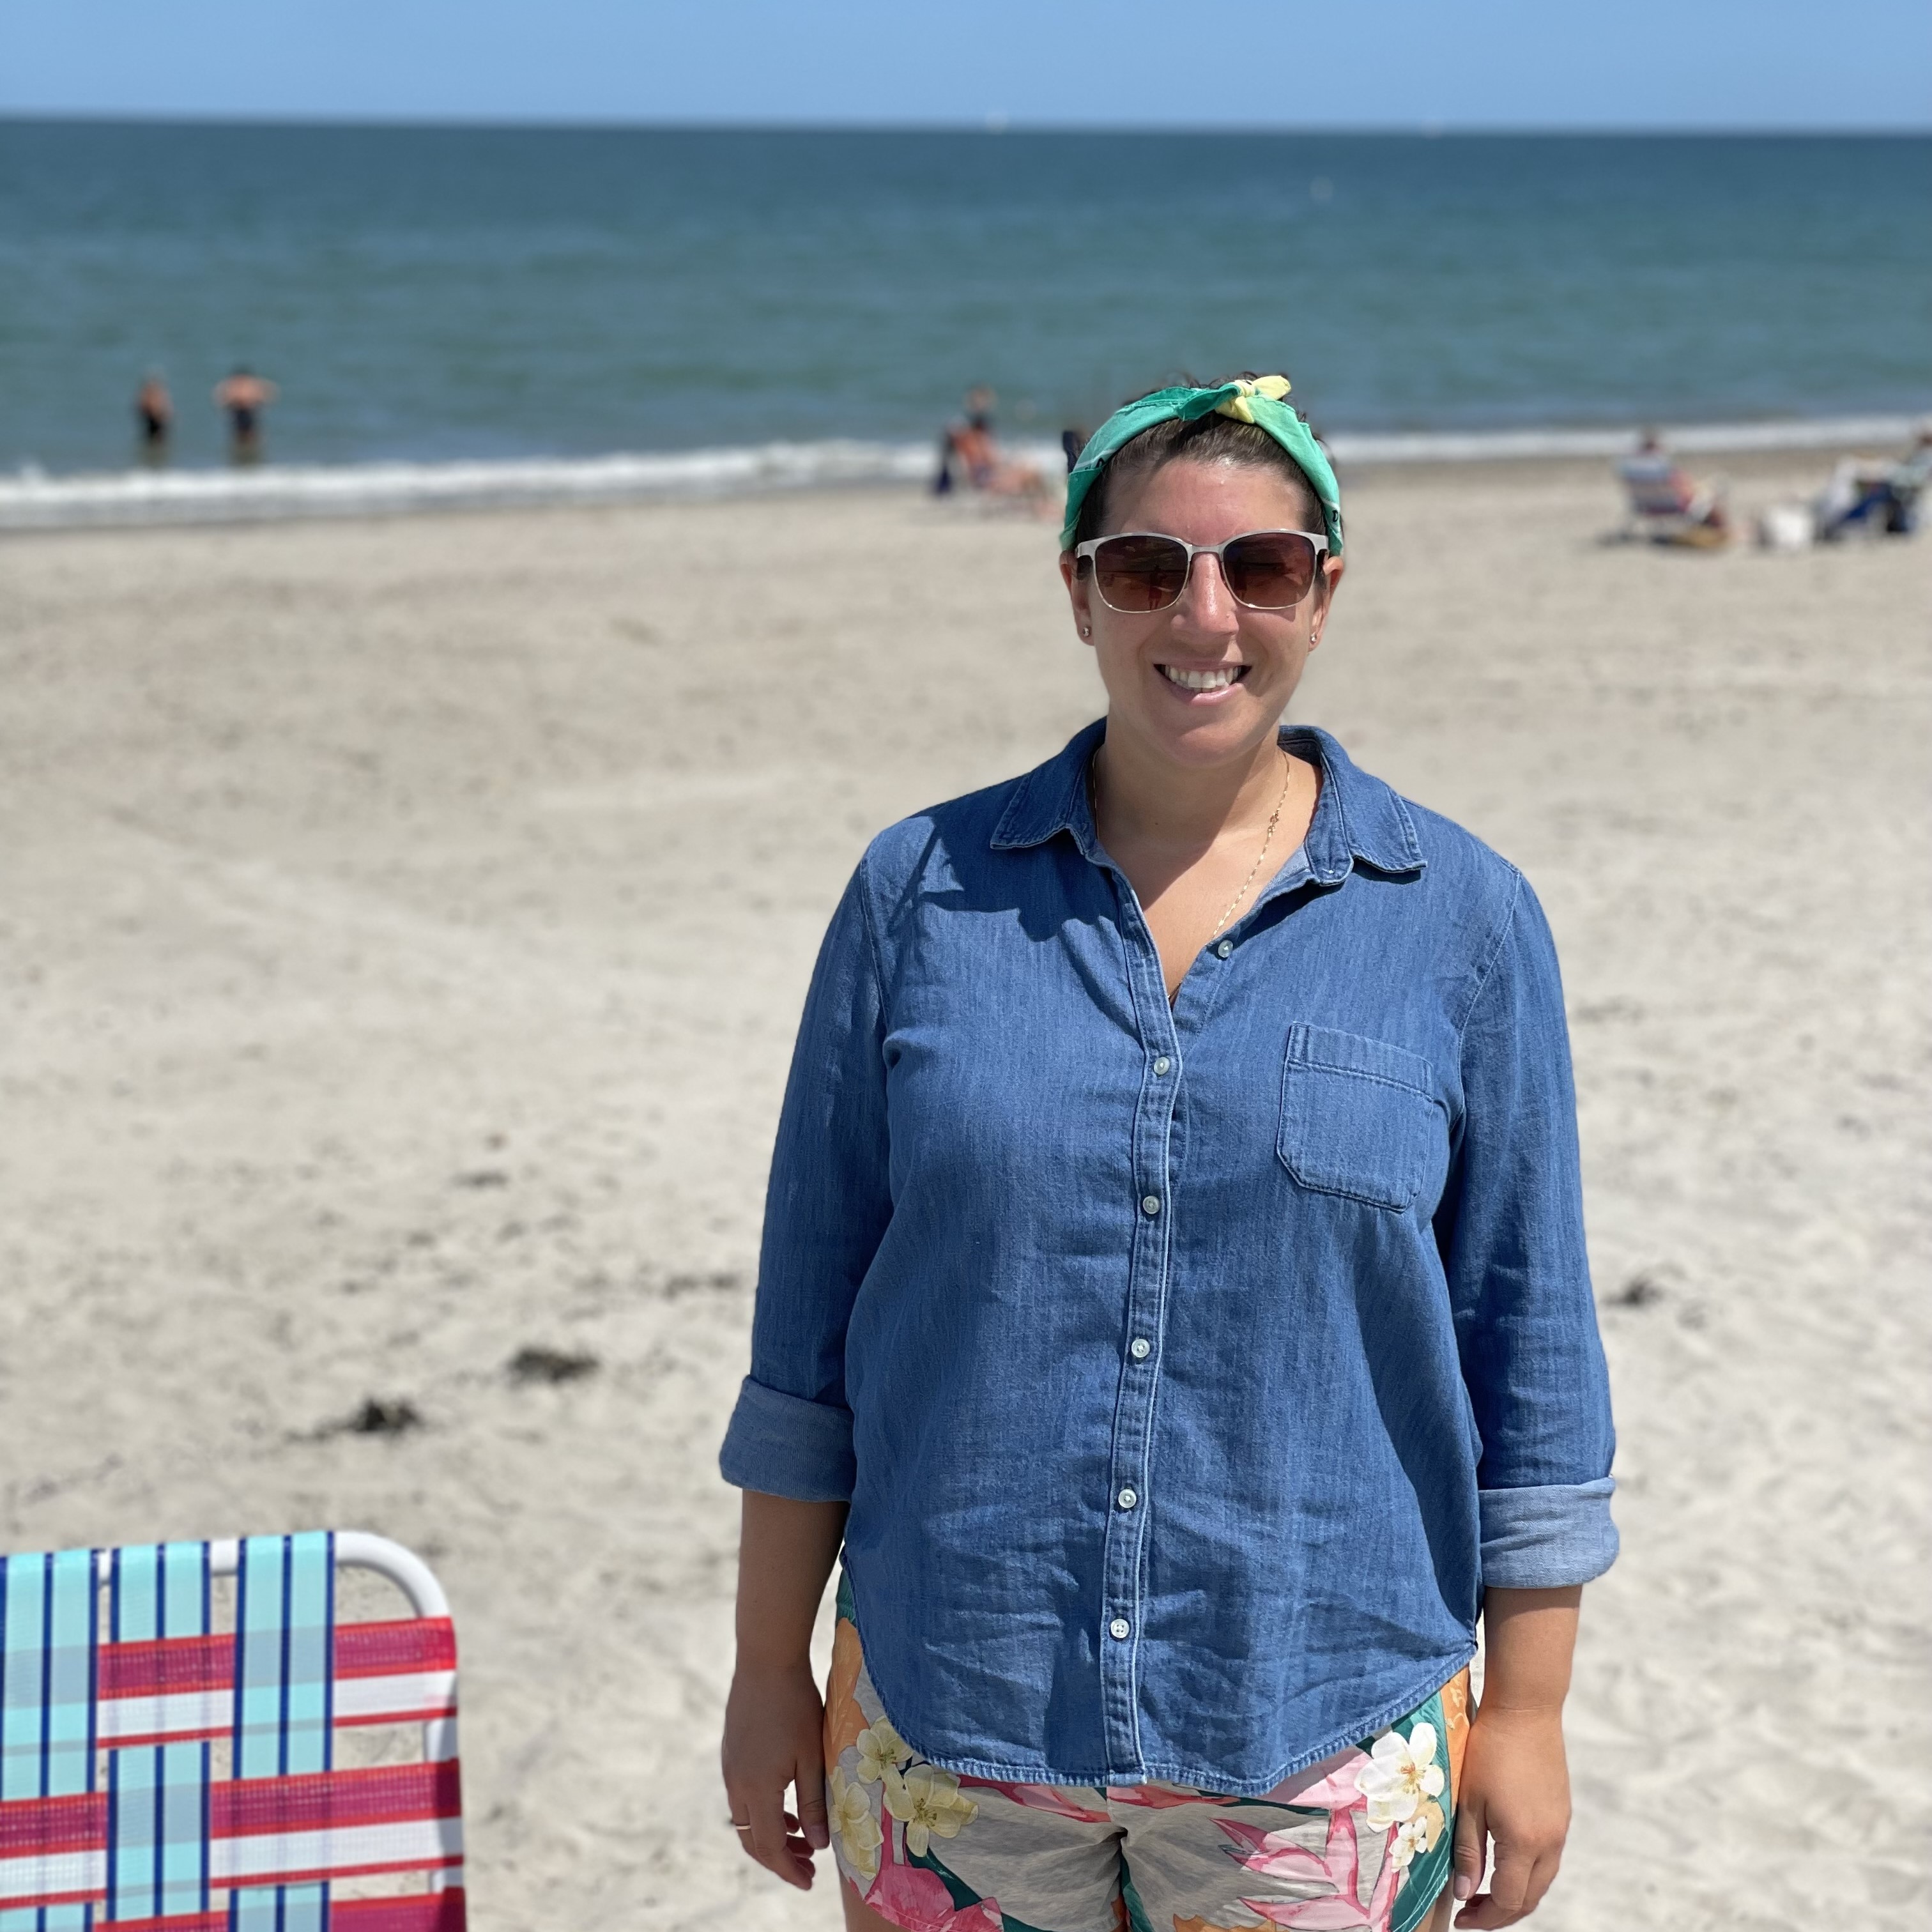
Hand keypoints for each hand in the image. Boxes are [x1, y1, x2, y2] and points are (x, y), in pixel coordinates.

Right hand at [721, 1660, 830, 1889]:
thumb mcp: (812, 1756)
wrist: (766, 1660)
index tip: (808, 1881)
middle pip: (753, 1839)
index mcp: (757, 1789)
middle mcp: (737, 1784)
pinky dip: (763, 1812)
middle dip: (779, 1858)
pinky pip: (743, 1798)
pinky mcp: (731, 1753)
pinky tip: (785, 1806)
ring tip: (801, 1839)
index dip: (788, 1868)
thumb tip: (818, 1844)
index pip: (769, 1846)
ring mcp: (730, 1767)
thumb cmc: (796, 1705)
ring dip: (771, 1835)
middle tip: (807, 1867)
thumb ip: (813, 1802)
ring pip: (746, 1819)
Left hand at [1449, 1703, 1569, 1926]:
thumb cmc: (1490, 1750)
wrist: (1526, 1709)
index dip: (1486, 1917)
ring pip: (1542, 1879)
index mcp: (1525, 1842)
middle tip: (1470, 1911)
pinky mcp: (1562, 1812)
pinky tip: (1504, 1859)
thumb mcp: (1469, 1801)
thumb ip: (1467, 1850)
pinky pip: (1548, 1857)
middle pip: (1531, 1897)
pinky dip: (1527, 1871)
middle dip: (1502, 1912)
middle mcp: (1550, 1842)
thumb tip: (1463, 1892)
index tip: (1461, 1918)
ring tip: (1484, 1890)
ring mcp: (1561, 1828)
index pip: (1509, 1900)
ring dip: (1516, 1893)